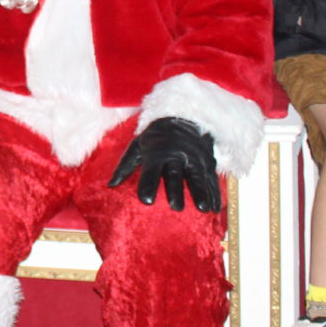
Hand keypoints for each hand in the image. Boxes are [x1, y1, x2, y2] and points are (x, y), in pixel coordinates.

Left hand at [107, 117, 222, 213]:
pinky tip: (215, 209)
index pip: (152, 170)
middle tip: (176, 208)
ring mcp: (195, 158)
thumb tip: (110, 185)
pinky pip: (212, 178)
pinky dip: (215, 193)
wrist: (183, 117)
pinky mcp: (208, 162)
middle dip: (176, 190)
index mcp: (157, 153)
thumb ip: (125, 166)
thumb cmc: (155, 137)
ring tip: (203, 209)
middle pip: (176, 174)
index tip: (146, 200)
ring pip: (198, 176)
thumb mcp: (137, 146)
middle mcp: (177, 155)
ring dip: (201, 192)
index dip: (148, 183)